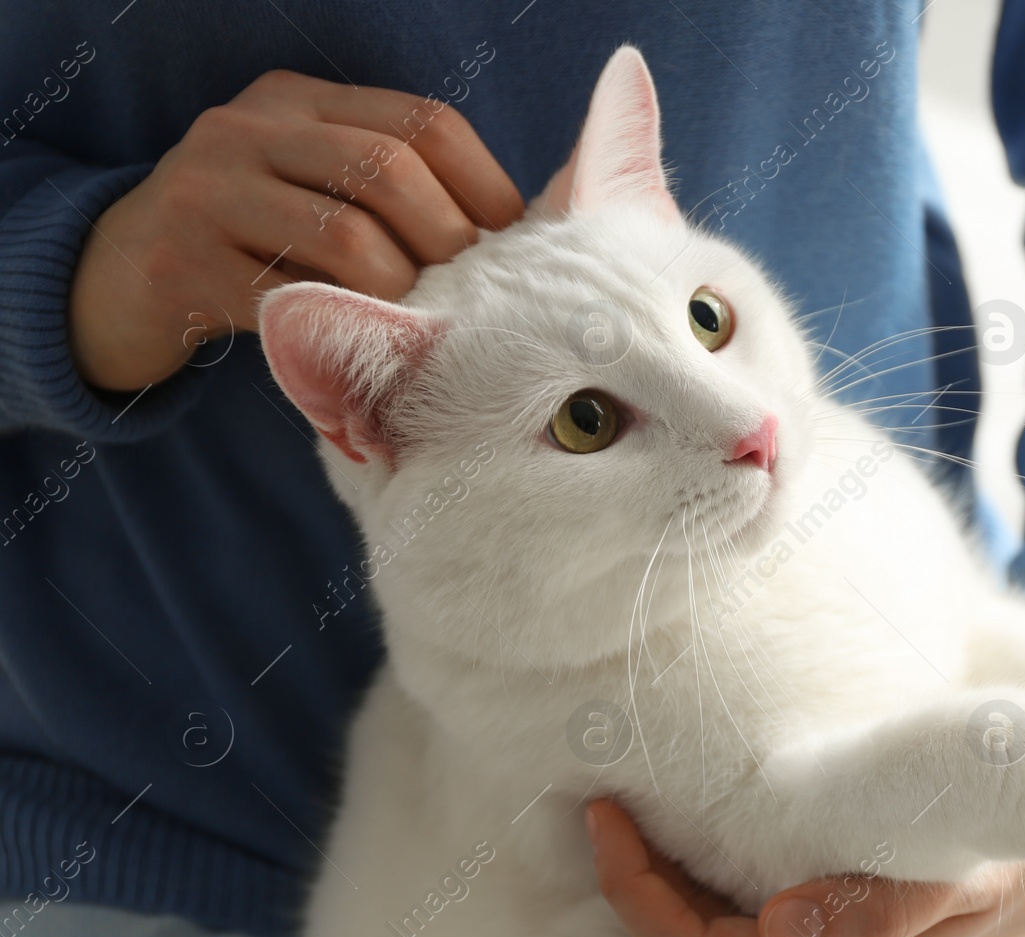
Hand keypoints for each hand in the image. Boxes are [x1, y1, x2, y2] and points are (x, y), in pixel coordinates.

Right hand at [67, 68, 524, 390]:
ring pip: (345, 236)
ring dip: (401, 293)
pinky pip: (291, 301)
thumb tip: (513, 236)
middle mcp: (248, 128)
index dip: (485, 184)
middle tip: (474, 297)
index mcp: (297, 100)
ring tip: (420, 328)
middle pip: (388, 170)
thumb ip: (390, 194)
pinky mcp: (181, 265)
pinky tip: (362, 351)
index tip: (514, 243)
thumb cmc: (248, 247)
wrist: (113, 283)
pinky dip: (343, 331)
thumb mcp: (313, 192)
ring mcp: (206, 191)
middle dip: (449, 242)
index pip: (421, 122)